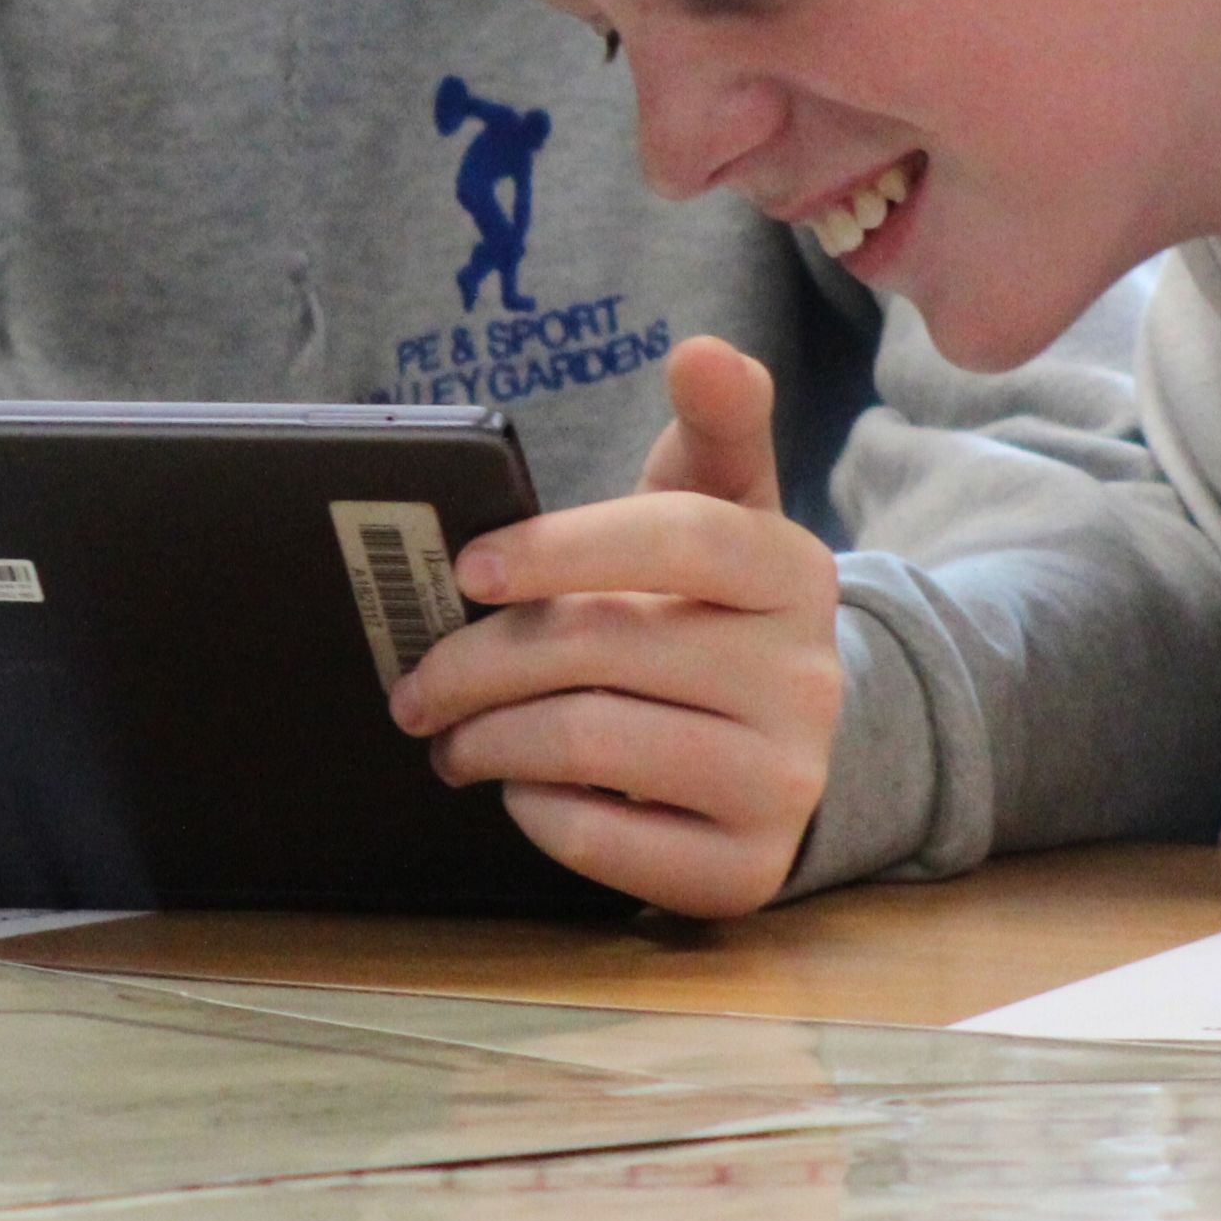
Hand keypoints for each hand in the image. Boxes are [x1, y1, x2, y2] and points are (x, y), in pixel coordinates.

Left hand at [386, 336, 842, 918]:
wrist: (789, 741)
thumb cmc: (714, 607)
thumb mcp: (725, 504)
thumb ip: (715, 421)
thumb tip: (703, 348)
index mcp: (792, 568)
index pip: (671, 536)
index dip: (556, 548)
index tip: (465, 570)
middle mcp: (806, 676)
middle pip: (603, 646)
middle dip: (477, 662)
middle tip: (414, 685)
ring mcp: (786, 781)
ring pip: (591, 742)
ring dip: (489, 740)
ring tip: (450, 738)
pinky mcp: (748, 871)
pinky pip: (605, 840)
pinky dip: (535, 813)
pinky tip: (518, 790)